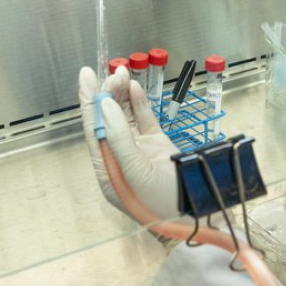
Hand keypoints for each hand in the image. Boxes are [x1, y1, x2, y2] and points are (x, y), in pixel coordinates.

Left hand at [78, 66, 180, 219]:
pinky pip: (145, 120)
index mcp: (108, 170)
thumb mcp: (137, 173)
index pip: (93, 130)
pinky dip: (140, 104)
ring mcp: (140, 151)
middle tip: (113, 73)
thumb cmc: (164, 203)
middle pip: (108, 120)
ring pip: (126, 117)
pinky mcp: (158, 146)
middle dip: (108, 94)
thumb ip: (119, 139)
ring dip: (122, 95)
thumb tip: (105, 107)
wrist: (199, 213)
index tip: (86, 76)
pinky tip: (134, 88)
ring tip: (122, 74)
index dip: (89, 102)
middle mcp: (120, 159)